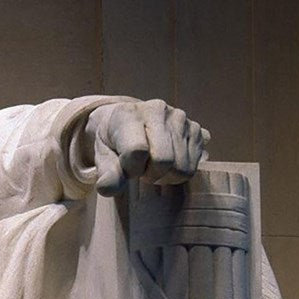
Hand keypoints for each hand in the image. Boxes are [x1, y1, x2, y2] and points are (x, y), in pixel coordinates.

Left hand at [87, 99, 210, 195]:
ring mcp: (179, 117)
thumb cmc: (113, 141)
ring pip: (182, 167)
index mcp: (128, 114)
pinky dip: (179, 170)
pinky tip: (167, 159)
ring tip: (152, 164)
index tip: (126, 167)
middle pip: (165, 161)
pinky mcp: (195, 128)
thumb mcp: (102, 156)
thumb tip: (106, 189)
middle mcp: (157, 110)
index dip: (132, 168)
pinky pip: (195, 165)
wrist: (125, 122)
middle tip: (141, 168)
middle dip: (151, 173)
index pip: (137, 151)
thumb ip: (106, 173)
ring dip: (166, 174)